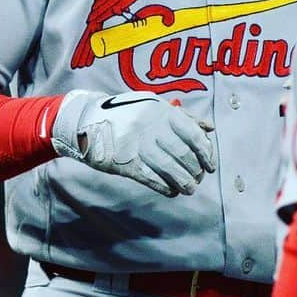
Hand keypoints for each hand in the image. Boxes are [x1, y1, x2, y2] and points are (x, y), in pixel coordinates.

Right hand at [52, 90, 215, 196]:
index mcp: (162, 111)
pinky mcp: (124, 161)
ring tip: (189, 188)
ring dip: (183, 182)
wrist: (86, 119)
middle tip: (197, 178)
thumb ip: (183, 116)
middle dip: (195, 170)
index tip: (210, 165)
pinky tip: (171, 190)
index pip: (193, 134)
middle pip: (183, 154)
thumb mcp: (153, 106)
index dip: (206, 153)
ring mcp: (137, 144)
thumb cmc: (126, 113)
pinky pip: (151, 177)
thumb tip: (210, 128)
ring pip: (169, 168)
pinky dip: (164, 187)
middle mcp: (151, 126)